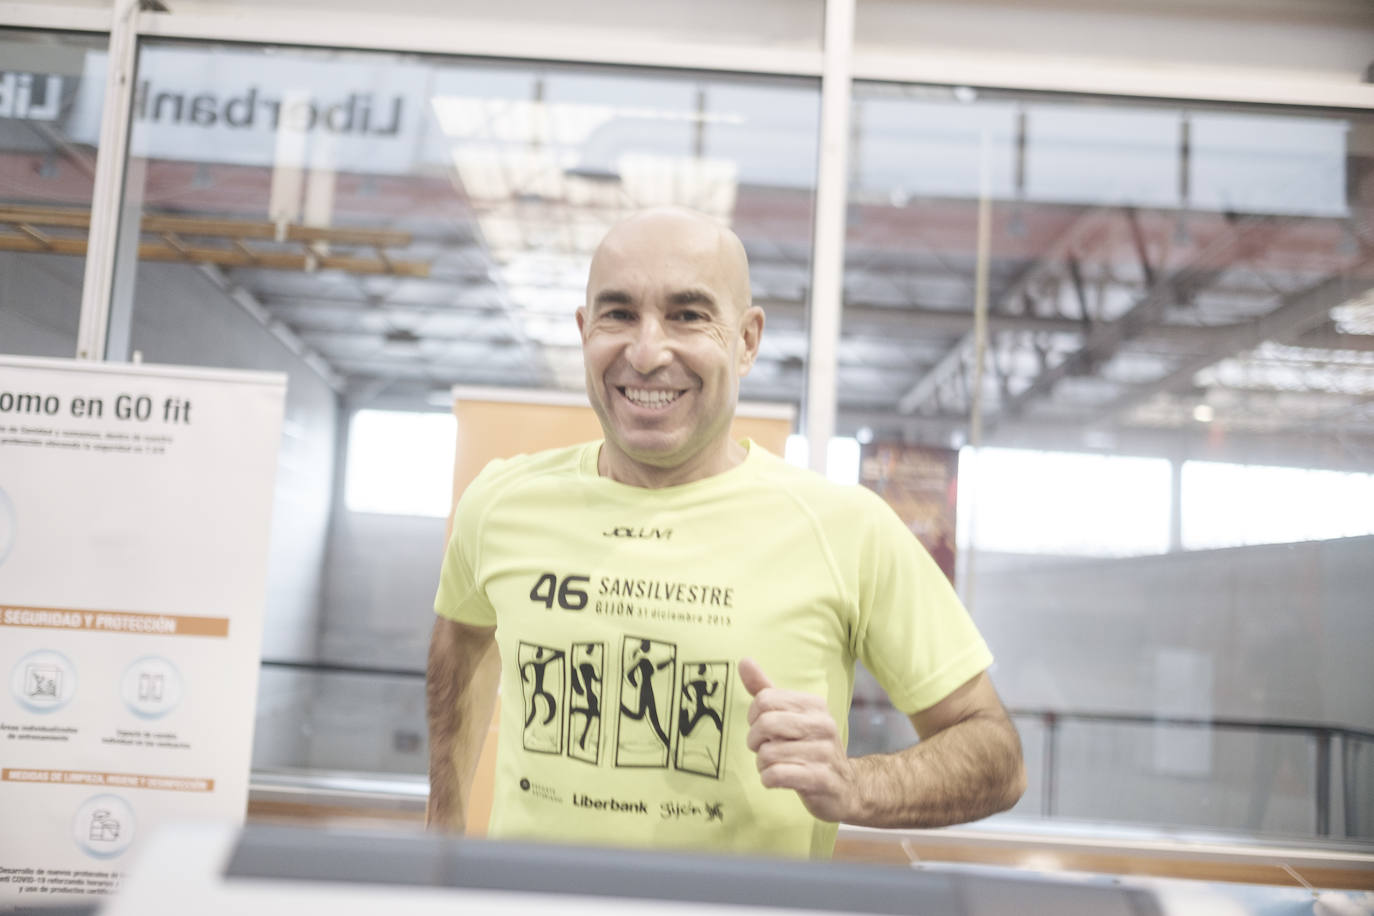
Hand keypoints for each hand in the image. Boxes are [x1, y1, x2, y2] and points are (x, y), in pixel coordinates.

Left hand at [739, 657, 859, 823]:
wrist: (846, 786)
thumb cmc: (809, 747)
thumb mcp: (791, 715)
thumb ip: (766, 689)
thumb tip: (745, 661)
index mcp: (814, 705)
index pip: (765, 699)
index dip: (753, 717)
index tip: (762, 728)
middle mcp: (822, 724)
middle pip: (765, 723)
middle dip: (754, 740)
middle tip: (763, 748)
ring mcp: (823, 752)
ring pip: (768, 753)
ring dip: (762, 763)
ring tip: (773, 765)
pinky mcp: (820, 779)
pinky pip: (776, 775)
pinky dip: (767, 779)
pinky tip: (776, 779)